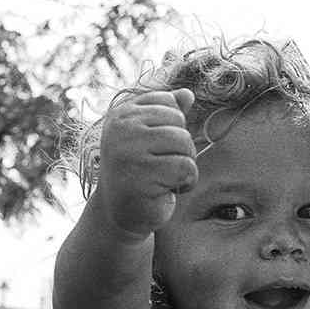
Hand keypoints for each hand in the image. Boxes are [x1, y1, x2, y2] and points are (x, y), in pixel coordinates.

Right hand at [96, 88, 196, 239]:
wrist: (121, 214)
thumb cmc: (141, 174)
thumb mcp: (151, 139)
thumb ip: (166, 114)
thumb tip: (188, 94)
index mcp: (122, 114)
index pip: (170, 104)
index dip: (174, 129)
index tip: (155, 149)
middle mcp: (121, 129)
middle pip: (179, 124)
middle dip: (181, 149)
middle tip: (161, 168)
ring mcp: (128, 152)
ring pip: (184, 144)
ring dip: (184, 166)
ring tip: (163, 179)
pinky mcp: (141, 176)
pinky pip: (185, 168)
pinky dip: (185, 183)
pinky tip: (167, 191)